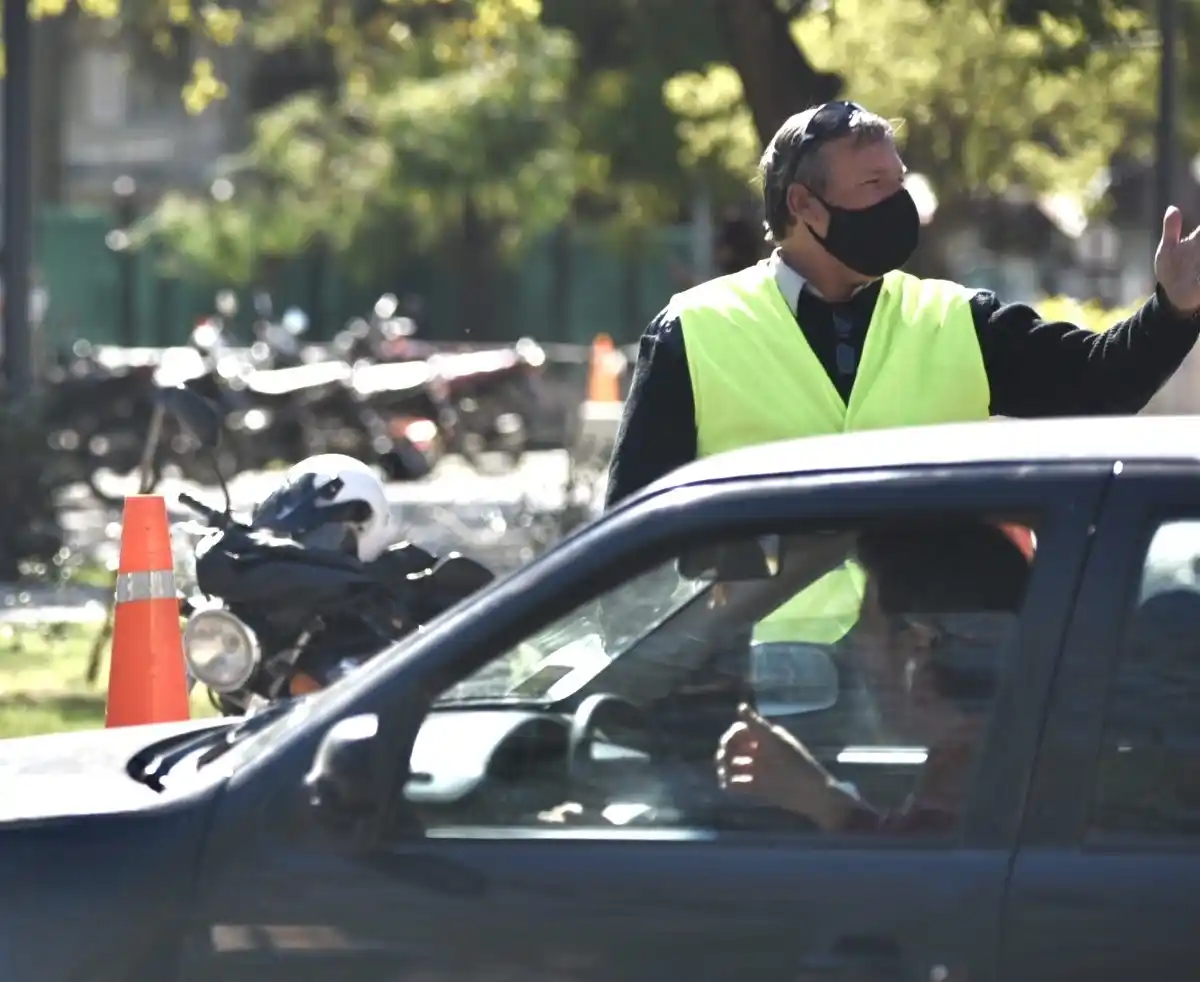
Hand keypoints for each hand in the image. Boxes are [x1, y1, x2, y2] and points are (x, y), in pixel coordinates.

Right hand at [715, 703, 843, 824]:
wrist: (813, 795)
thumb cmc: (796, 764)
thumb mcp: (776, 742)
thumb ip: (757, 725)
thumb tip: (741, 706)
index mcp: (765, 738)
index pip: (740, 731)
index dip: (731, 736)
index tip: (726, 745)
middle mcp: (760, 752)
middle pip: (733, 748)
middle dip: (725, 754)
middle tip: (723, 762)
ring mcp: (758, 770)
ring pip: (733, 766)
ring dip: (725, 769)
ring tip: (725, 776)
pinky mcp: (758, 787)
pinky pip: (738, 783)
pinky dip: (730, 784)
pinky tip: (728, 785)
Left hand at [1155, 206, 1199, 315]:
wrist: (1173, 296)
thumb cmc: (1171, 269)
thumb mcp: (1167, 250)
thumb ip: (1172, 229)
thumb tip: (1172, 208)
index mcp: (1199, 238)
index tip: (1195, 235)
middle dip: (1198, 244)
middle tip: (1194, 242)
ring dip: (1198, 260)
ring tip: (1195, 263)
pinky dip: (1199, 277)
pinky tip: (1196, 277)